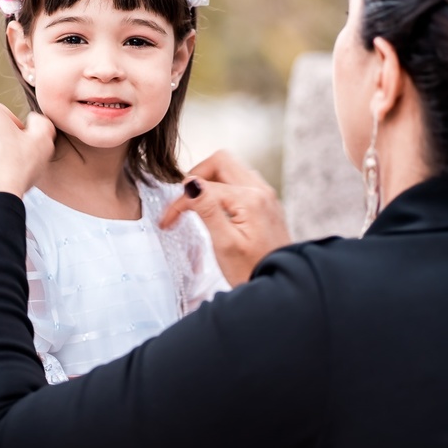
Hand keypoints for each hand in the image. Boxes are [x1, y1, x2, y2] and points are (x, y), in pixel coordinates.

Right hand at [160, 150, 291, 285]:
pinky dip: (224, 188)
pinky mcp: (266, 204)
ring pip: (232, 169)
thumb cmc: (252, 271)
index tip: (167, 221)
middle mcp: (261, 191)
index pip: (203, 186)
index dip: (180, 202)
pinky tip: (216, 209)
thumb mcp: (225, 244)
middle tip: (184, 201)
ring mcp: (266, 196)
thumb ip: (207, 209)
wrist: (281, 286)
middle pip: (221, 161)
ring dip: (210, 181)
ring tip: (196, 204)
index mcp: (249, 199)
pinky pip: (241, 182)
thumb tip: (190, 183)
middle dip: (196, 176)